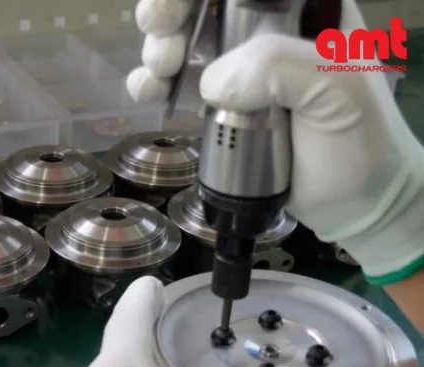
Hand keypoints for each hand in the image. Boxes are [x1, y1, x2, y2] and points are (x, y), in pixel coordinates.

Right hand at [128, 0, 423, 284]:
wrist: (355, 205)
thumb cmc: (360, 142)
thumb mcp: (335, 87)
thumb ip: (278, 66)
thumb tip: (210, 82)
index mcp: (302, 13)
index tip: (178, 13)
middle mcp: (268, 32)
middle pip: (205, 9)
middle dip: (172, 16)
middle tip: (164, 50)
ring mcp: (242, 72)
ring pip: (184, 40)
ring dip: (158, 50)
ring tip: (159, 73)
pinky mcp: (221, 108)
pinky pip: (177, 85)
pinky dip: (151, 83)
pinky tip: (148, 91)